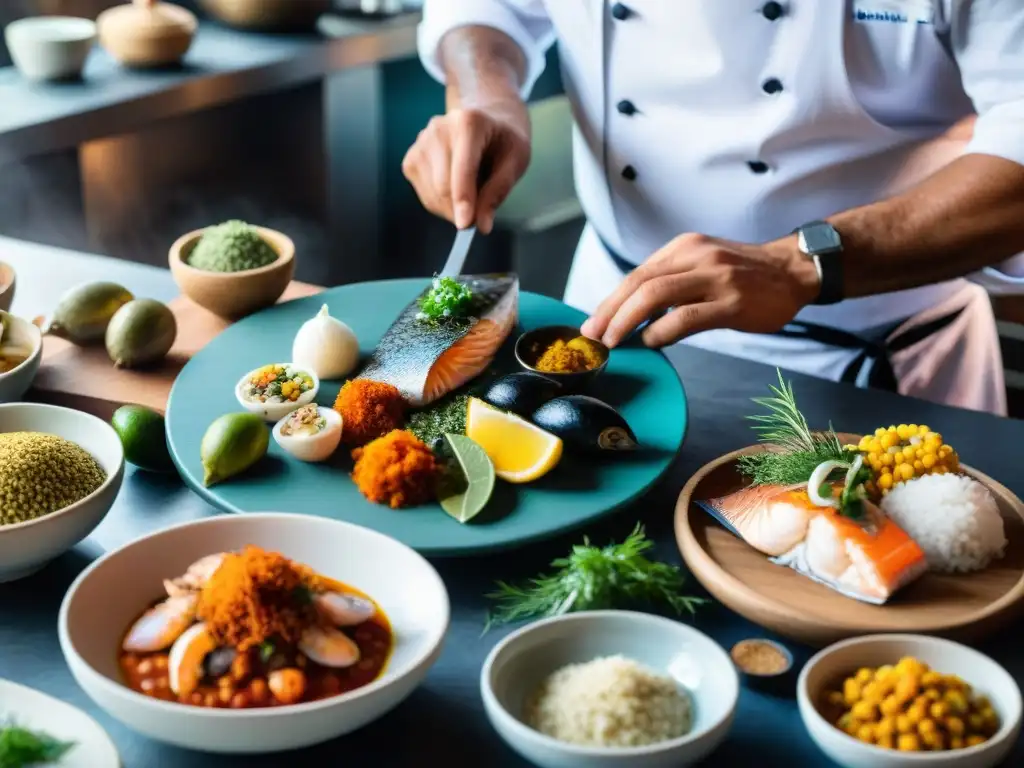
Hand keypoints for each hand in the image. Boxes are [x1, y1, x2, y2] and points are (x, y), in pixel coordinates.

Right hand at [402, 102, 530, 233]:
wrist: (486, 123)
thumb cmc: (503, 142)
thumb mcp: (516, 161)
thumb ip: (499, 191)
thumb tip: (481, 225)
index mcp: (469, 122)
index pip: (462, 169)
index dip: (464, 200)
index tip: (466, 225)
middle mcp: (439, 128)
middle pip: (443, 186)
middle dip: (461, 210)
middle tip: (480, 216)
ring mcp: (421, 143)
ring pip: (432, 194)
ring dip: (452, 209)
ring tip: (472, 194)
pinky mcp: (412, 159)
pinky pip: (424, 195)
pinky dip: (441, 204)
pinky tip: (456, 191)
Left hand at [579, 233, 821, 347]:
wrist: (794, 269)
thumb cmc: (745, 274)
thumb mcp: (703, 264)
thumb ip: (671, 282)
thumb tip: (631, 313)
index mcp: (684, 247)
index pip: (636, 274)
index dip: (610, 301)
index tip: (593, 323)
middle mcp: (696, 256)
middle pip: (639, 283)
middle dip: (610, 312)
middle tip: (593, 336)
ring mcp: (715, 277)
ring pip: (655, 296)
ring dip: (626, 321)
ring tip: (613, 342)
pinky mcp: (732, 302)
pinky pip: (685, 317)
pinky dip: (660, 332)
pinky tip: (651, 342)